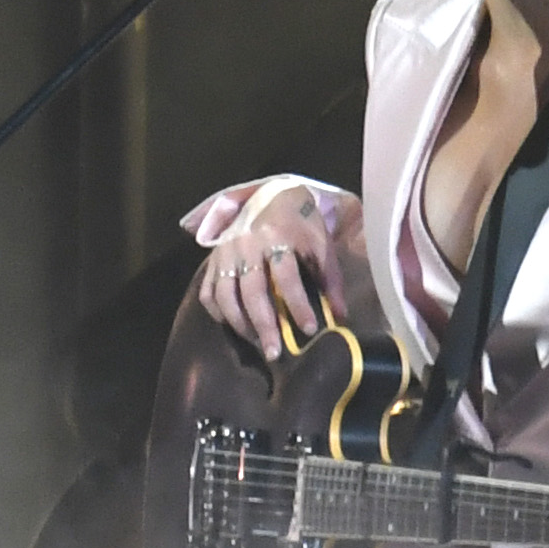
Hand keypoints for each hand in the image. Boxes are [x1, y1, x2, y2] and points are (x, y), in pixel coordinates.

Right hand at [197, 190, 338, 356]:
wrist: (271, 194)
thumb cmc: (302, 222)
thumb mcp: (321, 243)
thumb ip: (330, 279)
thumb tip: (339, 316)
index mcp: (277, 236)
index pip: (287, 278)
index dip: (298, 305)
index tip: (311, 330)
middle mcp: (246, 245)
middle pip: (252, 292)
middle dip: (264, 325)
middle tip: (275, 353)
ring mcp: (225, 253)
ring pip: (225, 296)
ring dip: (240, 324)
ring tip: (257, 344)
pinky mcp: (212, 259)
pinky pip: (208, 293)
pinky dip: (219, 313)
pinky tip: (235, 326)